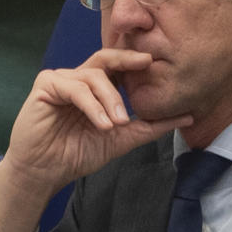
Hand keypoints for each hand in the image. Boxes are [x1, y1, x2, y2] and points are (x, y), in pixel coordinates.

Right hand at [0, 50, 191, 231]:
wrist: (44, 173)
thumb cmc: (76, 155)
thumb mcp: (120, 140)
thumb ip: (149, 127)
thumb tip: (188, 116)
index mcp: (96, 87)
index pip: (118, 67)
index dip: (136, 63)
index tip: (157, 65)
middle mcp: (79, 78)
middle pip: (106, 58)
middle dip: (128, 60)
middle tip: (148, 63)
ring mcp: (61, 79)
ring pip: (93, 76)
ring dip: (110, 99)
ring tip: (118, 123)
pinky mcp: (46, 85)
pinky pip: (75, 88)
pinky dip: (92, 106)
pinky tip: (101, 124)